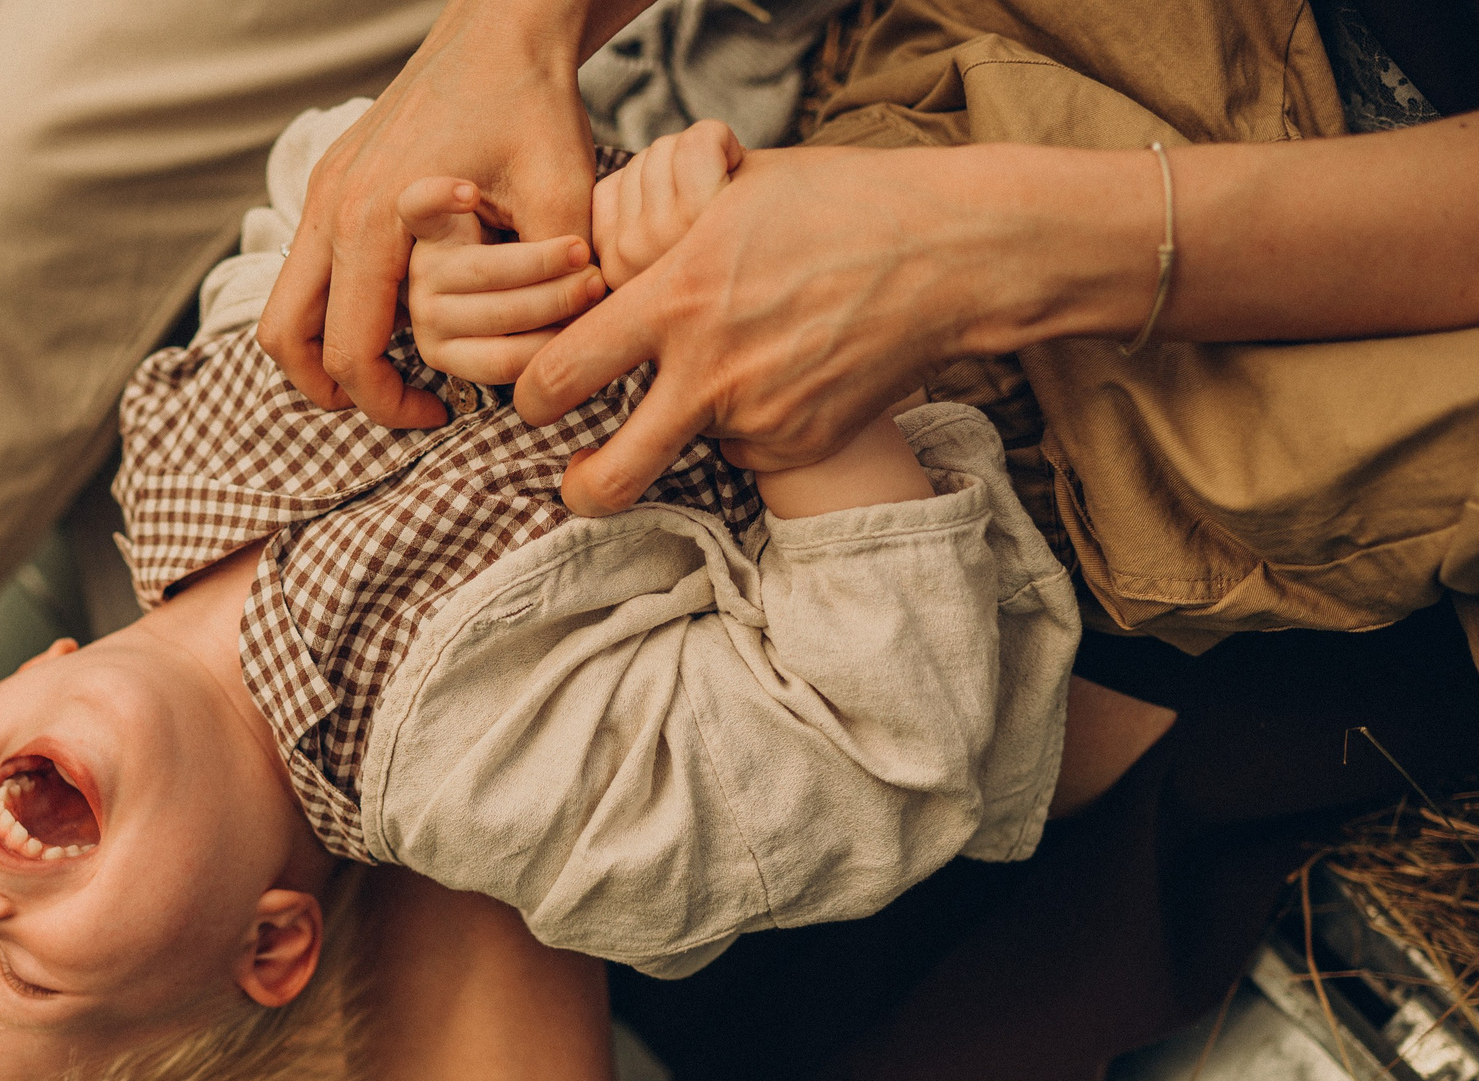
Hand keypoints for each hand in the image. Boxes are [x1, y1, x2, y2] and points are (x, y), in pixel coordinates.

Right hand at [258, 0, 616, 429]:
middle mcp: (330, 207)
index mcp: (373, 221)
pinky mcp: (332, 179)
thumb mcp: (559, 200)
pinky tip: (396, 313)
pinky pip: (306, 267)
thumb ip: (548, 288)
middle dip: (333, 391)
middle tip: (398, 406)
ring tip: (388, 373)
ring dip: (323, 352)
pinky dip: (334, 307)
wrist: (501, 25)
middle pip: (286, 340)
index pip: (351, 352)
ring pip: (285, 306)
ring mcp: (322, 190)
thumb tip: (551, 360)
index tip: (439, 413)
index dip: (388, 404)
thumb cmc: (532, 105)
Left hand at [520, 144, 1079, 515]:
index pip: (558, 375)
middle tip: (575, 477)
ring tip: (706, 398)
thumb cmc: (835, 202)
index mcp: (674, 301)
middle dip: (577, 490)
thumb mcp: (729, 193)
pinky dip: (750, 429)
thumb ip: (653, 234)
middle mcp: (710, 372)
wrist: (949, 251)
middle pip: (606, 478)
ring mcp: (760, 417)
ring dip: (680, 439)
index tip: (535, 400)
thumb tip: (593, 258)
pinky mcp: (803, 443)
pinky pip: (748, 452)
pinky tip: (782, 379)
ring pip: (684, 455)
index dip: (529, 398)